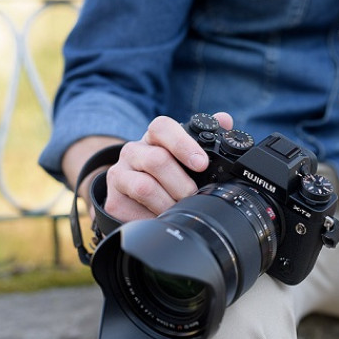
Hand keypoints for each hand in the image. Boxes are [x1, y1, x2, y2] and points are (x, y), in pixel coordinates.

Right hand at [104, 113, 232, 221]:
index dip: (183, 144)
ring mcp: (119, 175)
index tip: (202, 164)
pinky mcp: (113, 201)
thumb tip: (225, 120)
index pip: (162, 128)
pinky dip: (154, 219)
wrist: (130, 194)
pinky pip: (135, 212)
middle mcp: (133, 152)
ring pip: (144, 187)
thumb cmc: (165, 173)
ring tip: (180, 210)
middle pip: (156, 160)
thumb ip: (205, 137)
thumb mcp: (184, 155)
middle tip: (193, 196)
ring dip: (169, 203)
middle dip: (182, 184)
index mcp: (153, 138)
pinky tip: (162, 219)